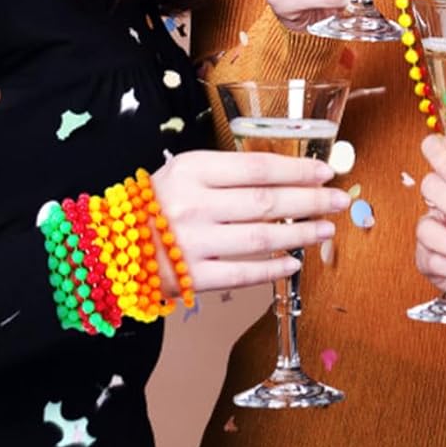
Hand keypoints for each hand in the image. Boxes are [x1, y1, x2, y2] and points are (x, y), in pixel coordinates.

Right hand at [147, 148, 349, 295]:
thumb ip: (229, 174)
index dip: (298, 169)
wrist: (106, 246)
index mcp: (192, 171)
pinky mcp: (190, 278)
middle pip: (266, 202)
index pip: (258, 168)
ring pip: (261, 238)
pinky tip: (294, 262)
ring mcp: (191, 244)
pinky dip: (273, 269)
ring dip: (301, 233)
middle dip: (310, 200)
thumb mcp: (186, 174)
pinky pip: (243, 274)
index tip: (326, 171)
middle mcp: (193, 205)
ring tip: (326, 229)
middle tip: (339, 200)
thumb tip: (290, 177)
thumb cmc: (157, 204)